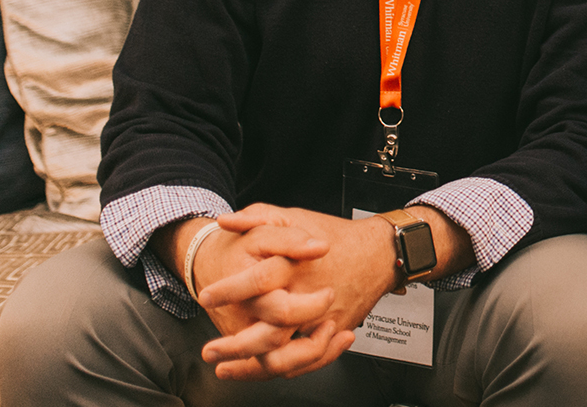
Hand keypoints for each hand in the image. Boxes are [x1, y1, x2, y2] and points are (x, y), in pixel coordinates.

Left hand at [194, 204, 397, 379]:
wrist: (379, 253)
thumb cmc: (336, 235)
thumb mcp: (294, 217)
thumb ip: (257, 216)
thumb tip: (225, 222)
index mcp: (297, 267)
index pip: (257, 283)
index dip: (227, 292)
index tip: (206, 297)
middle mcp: (310, 298)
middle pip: (268, 334)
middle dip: (233, 347)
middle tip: (211, 350)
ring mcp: (323, 321)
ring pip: (284, 358)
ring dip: (251, 368)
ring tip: (227, 368)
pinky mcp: (332, 333)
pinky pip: (305, 362)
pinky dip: (281, 369)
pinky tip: (261, 367)